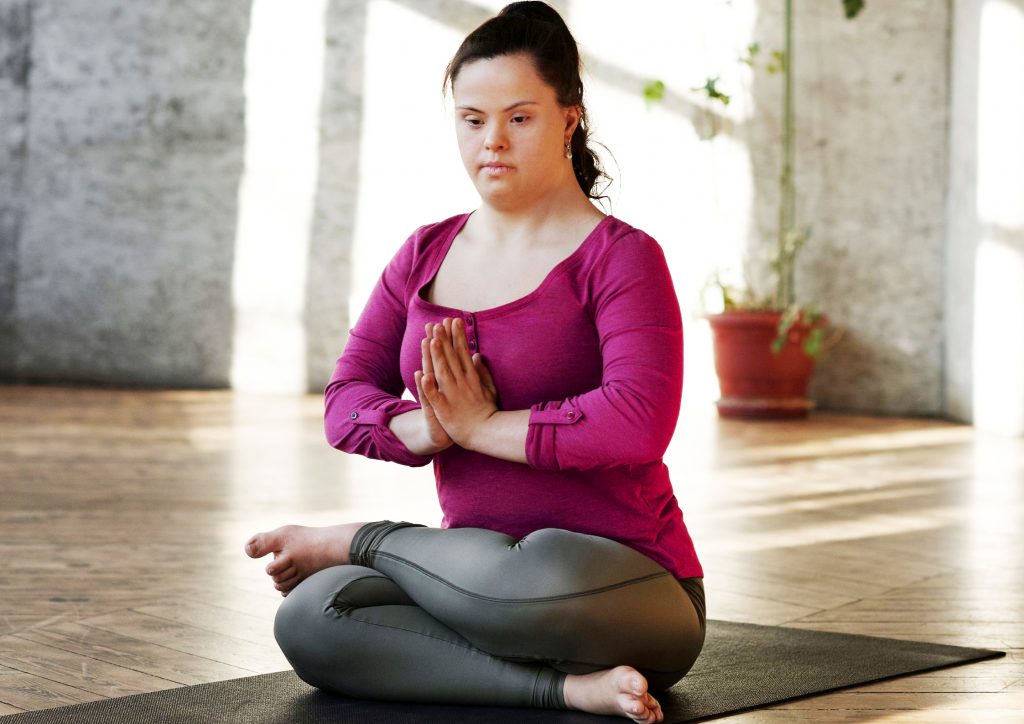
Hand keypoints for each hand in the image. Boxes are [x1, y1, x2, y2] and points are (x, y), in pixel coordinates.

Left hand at [418, 318, 498, 448]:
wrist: (485, 432)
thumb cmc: (487, 410)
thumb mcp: (489, 388)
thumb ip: (482, 371)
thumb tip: (477, 354)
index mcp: (472, 377)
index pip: (463, 352)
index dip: (458, 336)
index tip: (454, 321)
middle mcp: (462, 383)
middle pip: (452, 358)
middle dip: (445, 340)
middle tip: (440, 323)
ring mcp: (453, 396)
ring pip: (442, 373)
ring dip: (437, 356)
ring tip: (431, 340)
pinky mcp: (445, 409)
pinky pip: (435, 397)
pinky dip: (429, 387)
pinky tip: (423, 375)